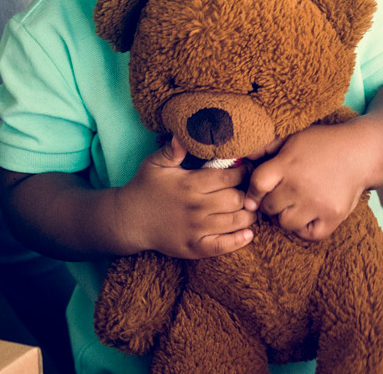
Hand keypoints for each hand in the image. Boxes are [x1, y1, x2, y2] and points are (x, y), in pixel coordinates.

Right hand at [112, 137, 259, 258]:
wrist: (129, 220)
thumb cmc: (144, 188)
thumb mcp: (154, 164)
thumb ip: (172, 149)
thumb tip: (183, 133)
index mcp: (189, 184)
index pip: (228, 177)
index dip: (243, 172)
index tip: (248, 169)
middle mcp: (196, 207)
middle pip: (236, 199)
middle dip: (249, 193)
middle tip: (254, 189)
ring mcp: (196, 229)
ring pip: (235, 222)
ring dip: (249, 215)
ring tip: (252, 208)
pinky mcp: (195, 248)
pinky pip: (223, 246)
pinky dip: (239, 240)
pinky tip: (248, 233)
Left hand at [245, 121, 382, 241]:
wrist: (361, 152)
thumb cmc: (323, 144)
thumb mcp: (293, 138)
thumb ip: (267, 148)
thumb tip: (243, 159)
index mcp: (287, 164)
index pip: (257, 185)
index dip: (252, 193)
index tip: (255, 196)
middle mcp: (299, 186)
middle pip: (269, 207)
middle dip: (270, 203)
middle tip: (280, 197)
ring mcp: (317, 203)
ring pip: (285, 223)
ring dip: (286, 217)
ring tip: (294, 206)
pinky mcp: (333, 216)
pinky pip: (309, 235)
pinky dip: (305, 229)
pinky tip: (307, 216)